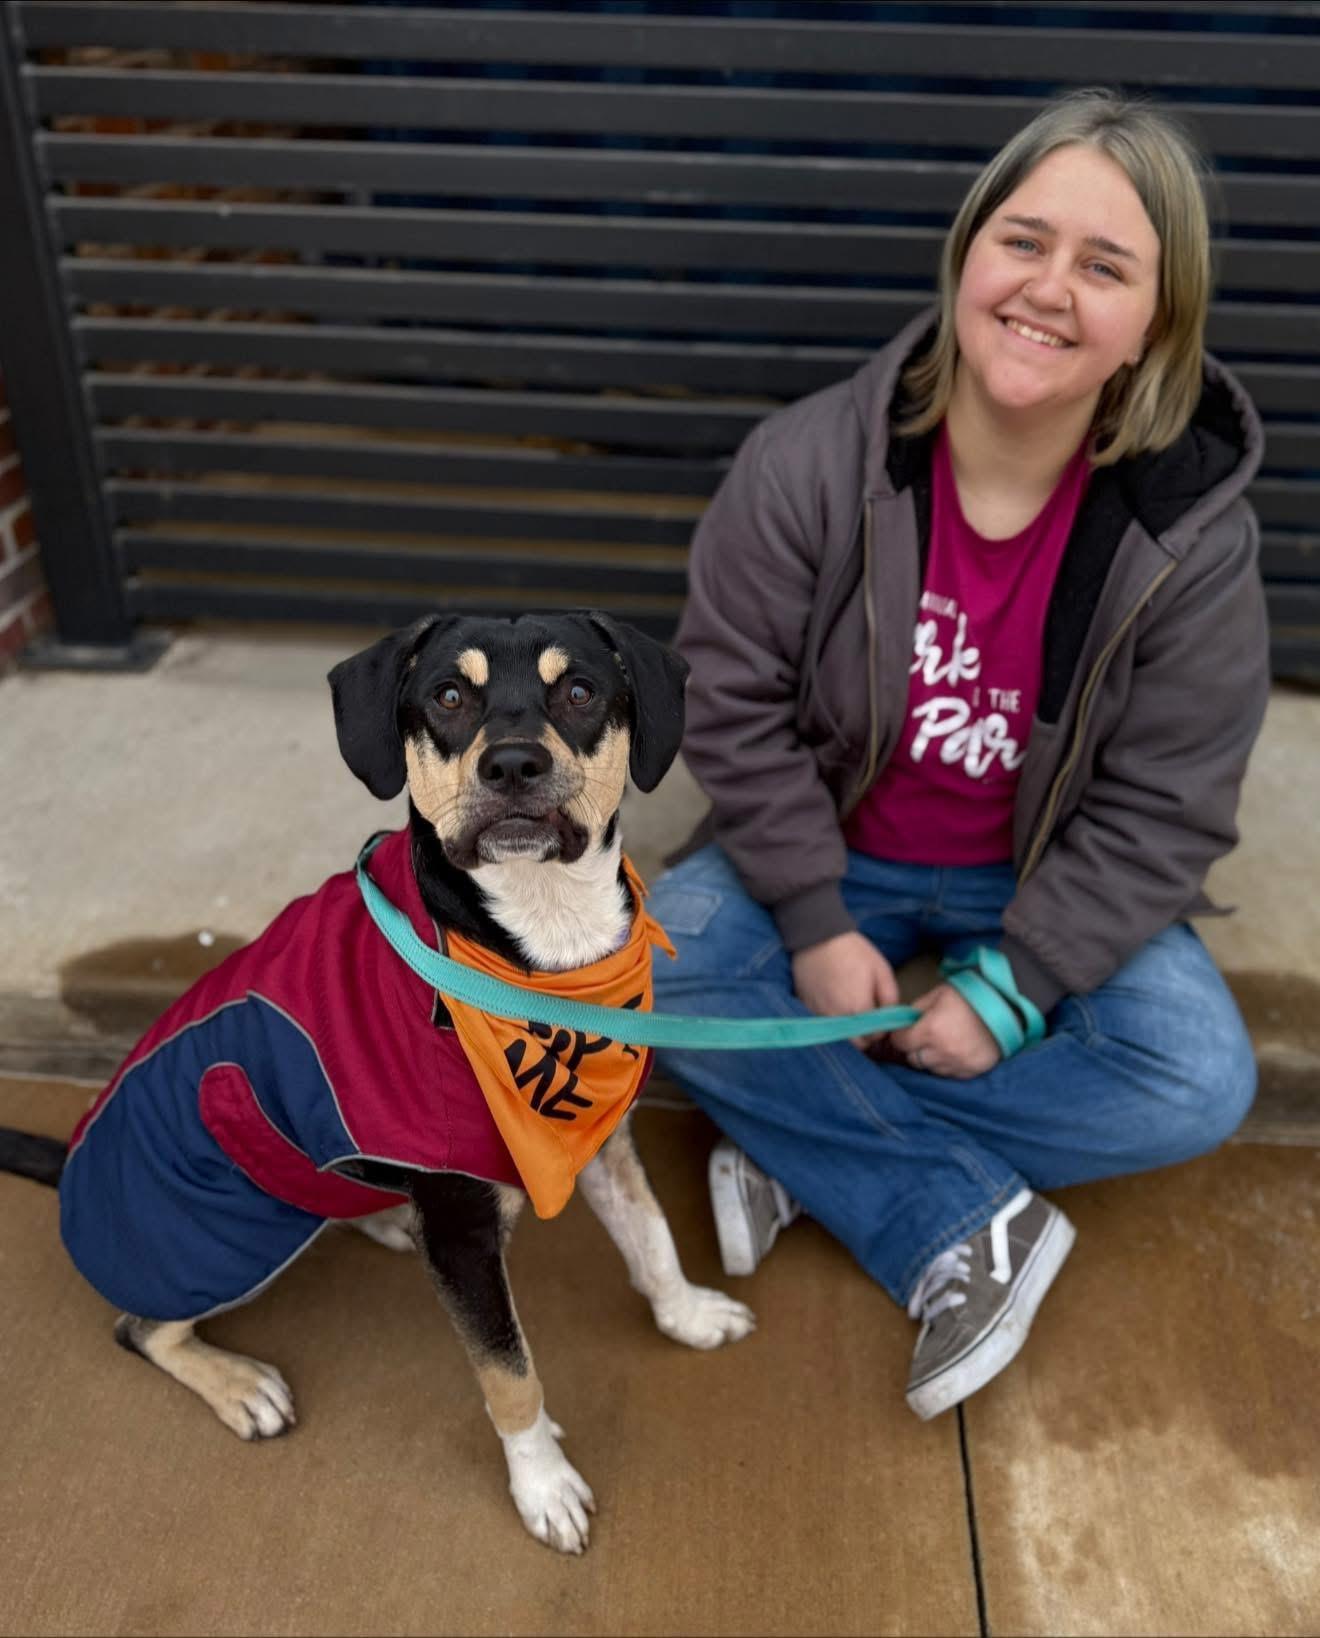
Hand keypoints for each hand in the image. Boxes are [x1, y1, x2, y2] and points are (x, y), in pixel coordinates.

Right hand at [791, 932, 899, 1048]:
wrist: (817, 937)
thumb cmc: (853, 951)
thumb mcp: (881, 970)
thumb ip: (890, 998)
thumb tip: (891, 1018)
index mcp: (858, 1009)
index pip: (874, 1037)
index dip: (881, 1030)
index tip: (882, 1020)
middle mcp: (837, 1017)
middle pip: (856, 1045)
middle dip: (866, 1037)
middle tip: (869, 1019)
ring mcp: (818, 1015)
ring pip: (838, 1038)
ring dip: (848, 1033)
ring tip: (852, 1014)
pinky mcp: (806, 1009)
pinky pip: (822, 1026)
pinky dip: (831, 1024)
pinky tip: (835, 1008)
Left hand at [889, 984, 1000, 1078]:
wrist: (1008, 1008)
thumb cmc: (971, 997)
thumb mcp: (938, 994)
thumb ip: (917, 1009)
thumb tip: (903, 1022)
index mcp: (930, 1029)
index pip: (901, 1042)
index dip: (901, 1035)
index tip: (906, 1031)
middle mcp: (942, 1051)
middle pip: (913, 1059)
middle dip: (915, 1048)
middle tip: (924, 1037)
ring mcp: (957, 1064)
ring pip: (930, 1069)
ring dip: (931, 1059)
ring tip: (942, 1044)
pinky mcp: (971, 1072)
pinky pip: (949, 1074)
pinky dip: (948, 1065)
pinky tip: (956, 1051)